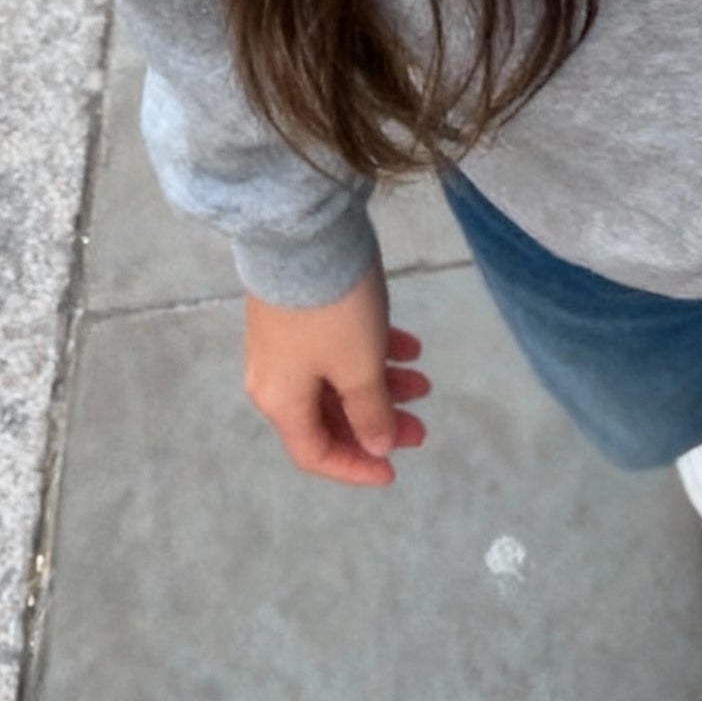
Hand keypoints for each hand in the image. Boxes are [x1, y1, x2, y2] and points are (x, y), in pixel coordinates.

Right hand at [242, 263, 427, 487]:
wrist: (303, 231)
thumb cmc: (332, 312)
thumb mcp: (359, 368)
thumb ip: (370, 412)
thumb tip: (377, 445)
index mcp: (281, 401)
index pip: (315, 454)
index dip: (355, 467)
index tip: (394, 469)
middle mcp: (276, 376)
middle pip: (330, 417)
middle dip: (377, 423)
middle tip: (421, 424)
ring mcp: (286, 340)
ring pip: (338, 378)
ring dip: (382, 384)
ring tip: (424, 379)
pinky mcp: (299, 310)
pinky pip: (337, 345)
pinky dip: (372, 351)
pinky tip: (409, 345)